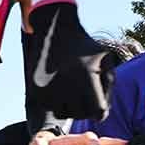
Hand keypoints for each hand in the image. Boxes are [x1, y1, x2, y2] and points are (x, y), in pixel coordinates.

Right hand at [24, 3, 116, 122]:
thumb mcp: (106, 61)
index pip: (99, 112)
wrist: (55, 28)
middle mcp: (66, 84)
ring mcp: (49, 88)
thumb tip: (101, 116)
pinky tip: (57, 85)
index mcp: (86, 76)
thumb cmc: (86, 47)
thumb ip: (109, 90)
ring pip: (64, 114)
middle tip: (82, 89)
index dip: (100, 107)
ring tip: (70, 87)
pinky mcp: (35, 89)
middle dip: (85, 106)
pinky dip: (55, 101)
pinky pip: (50, 108)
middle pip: (81, 115)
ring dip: (69, 105)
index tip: (96, 95)